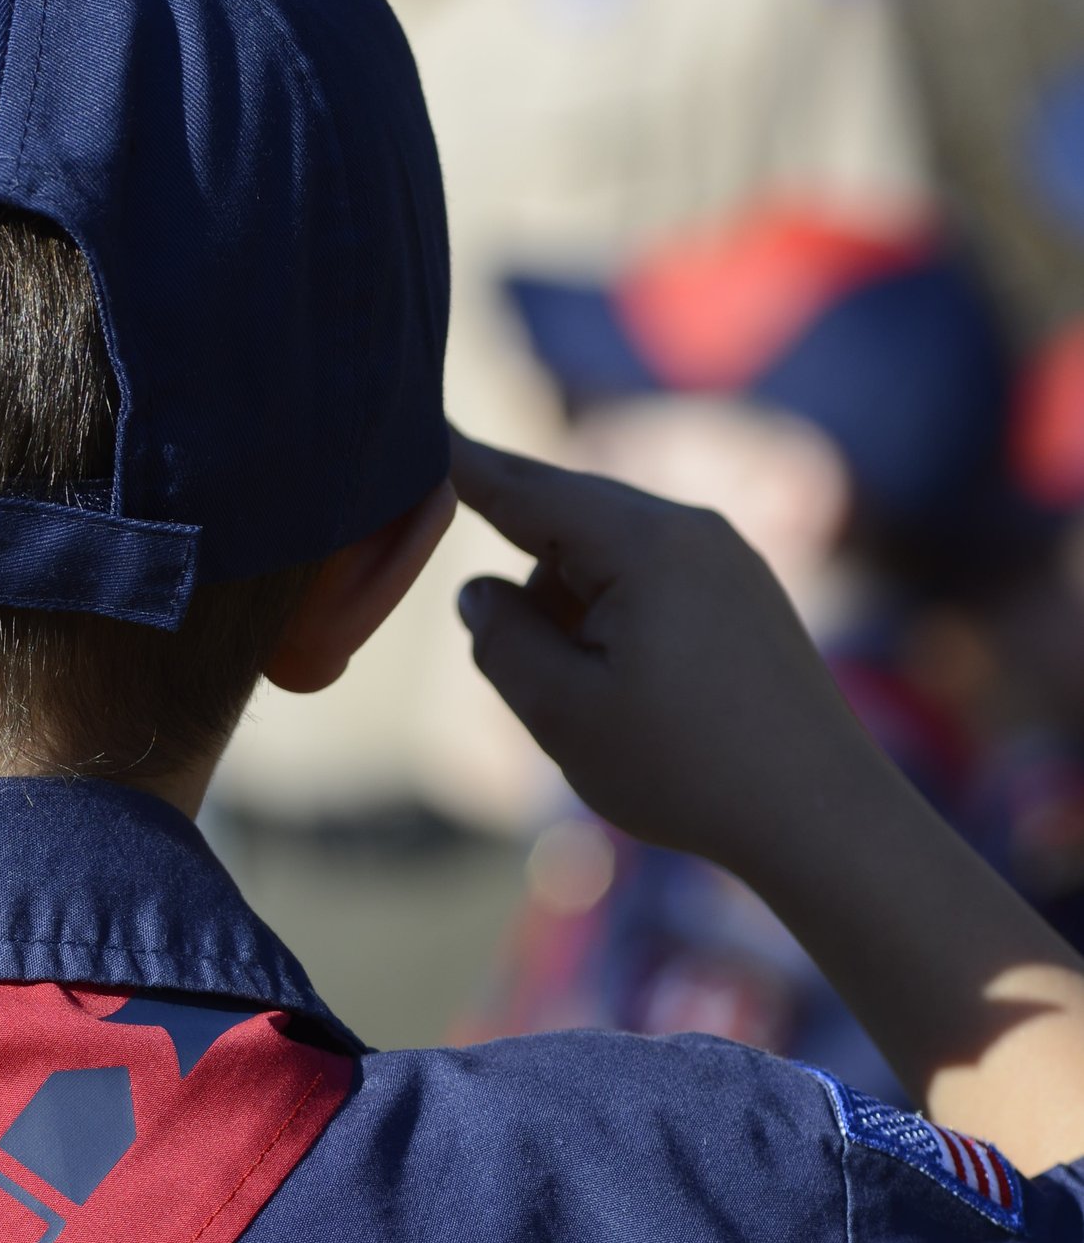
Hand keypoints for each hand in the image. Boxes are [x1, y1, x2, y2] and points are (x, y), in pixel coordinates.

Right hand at [453, 431, 1083, 1167]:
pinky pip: (654, 582)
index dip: (460, 464)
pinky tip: (634, 696)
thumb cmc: (688, 769)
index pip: (523, 486)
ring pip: (610, 557)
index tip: (416, 423)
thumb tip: (480, 591)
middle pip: (567, 521)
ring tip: (601, 706)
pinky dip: (617, 621)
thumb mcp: (563, 713)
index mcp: (643, 542)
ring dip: (574, 608)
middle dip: (528, 579)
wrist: (827, 819)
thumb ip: (501, 639)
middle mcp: (691, 529)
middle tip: (526, 666)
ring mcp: (729, 559)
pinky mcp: (749, 596)